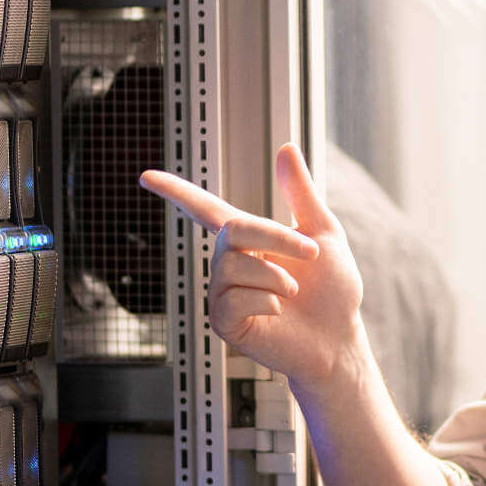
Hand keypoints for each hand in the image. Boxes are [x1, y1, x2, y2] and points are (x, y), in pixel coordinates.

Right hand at [140, 144, 364, 387]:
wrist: (339, 338)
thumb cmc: (333, 291)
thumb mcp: (323, 233)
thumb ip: (301, 193)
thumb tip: (286, 148)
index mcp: (250, 241)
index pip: (205, 209)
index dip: (176, 192)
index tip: (146, 176)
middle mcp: (229, 265)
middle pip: (232, 231)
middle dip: (276, 237)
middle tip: (312, 253)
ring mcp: (224, 294)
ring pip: (233, 266)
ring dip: (276, 275)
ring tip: (293, 291)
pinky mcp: (225, 323)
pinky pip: (232, 300)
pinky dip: (265, 300)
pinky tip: (278, 310)